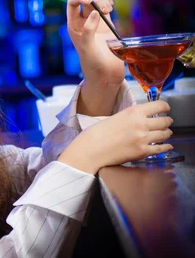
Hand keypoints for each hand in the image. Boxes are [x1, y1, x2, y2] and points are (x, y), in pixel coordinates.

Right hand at [58, 100, 173, 173]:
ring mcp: (143, 138)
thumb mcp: (115, 117)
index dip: (165, 107)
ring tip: (165, 133)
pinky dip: (166, 147)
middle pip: (165, 121)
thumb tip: (140, 119)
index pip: (159, 105)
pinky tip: (167, 146)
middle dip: (167, 121)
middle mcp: (141, 124)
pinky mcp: (143, 152)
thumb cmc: (96, 133)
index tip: (165, 109)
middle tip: (166, 122)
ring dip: (166, 133)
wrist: (90, 150)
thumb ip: (130, 117)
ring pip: (165, 134)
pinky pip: (161, 148)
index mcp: (133, 112)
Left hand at [66, 0, 125, 86]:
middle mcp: (83, 23)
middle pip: (87, 1)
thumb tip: (95, 13)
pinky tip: (111, 7)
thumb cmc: (93, 64)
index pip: (72, 4)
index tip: (88, 0)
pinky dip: (109, 3)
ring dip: (103, 1)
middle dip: (95, 0)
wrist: (106, 75)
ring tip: (109, 9)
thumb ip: (88, 30)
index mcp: (73, 26)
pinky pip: (106, 9)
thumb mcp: (87, 48)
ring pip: (97, 3)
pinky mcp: (107, 26)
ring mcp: (95, 24)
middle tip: (105, 10)